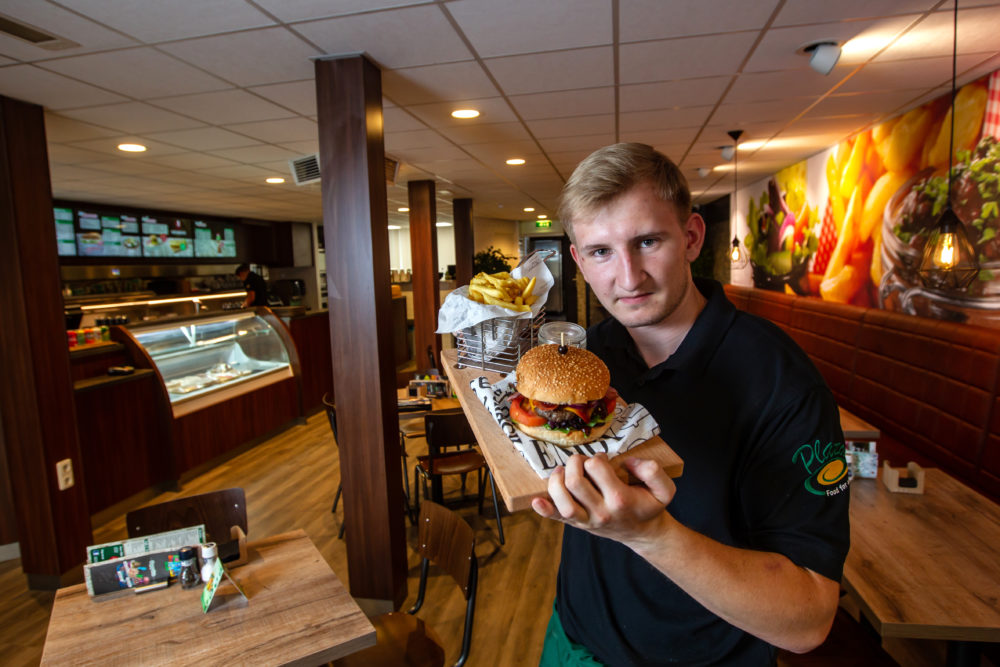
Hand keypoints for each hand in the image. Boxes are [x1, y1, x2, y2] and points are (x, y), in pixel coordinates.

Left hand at [531, 453, 676, 543]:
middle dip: (574, 463)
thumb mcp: (665, 489)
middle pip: (575, 482)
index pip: (596, 468)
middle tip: (580, 461)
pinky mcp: (578, 526)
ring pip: (563, 503)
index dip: (597, 458)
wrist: (644, 534)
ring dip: (556, 482)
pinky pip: (557, 520)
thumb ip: (653, 471)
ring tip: (562, 472)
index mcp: (620, 499)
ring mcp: (587, 521)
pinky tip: (536, 501)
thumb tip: (629, 462)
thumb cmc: (649, 507)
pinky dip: (545, 510)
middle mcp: (601, 512)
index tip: (603, 460)